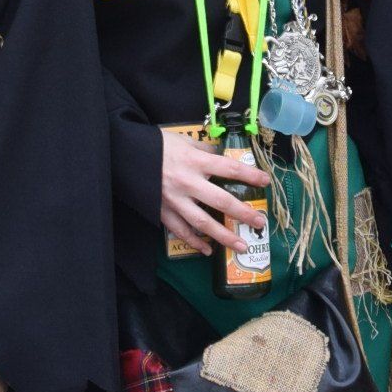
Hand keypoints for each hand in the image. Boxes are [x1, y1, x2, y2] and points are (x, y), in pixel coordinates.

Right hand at [159, 128, 269, 252]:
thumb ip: (203, 151)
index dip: (249, 175)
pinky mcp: (162, 211)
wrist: (126, 155)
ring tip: (241, 246)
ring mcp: (175, 200)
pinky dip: (194, 242)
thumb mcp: (183, 141)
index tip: (266, 181)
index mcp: (195, 161)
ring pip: (203, 223)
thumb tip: (220, 156)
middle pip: (221, 201)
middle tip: (259, 223)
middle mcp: (188, 182)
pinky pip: (180, 231)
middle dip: (243, 213)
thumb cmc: (156, 145)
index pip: (229, 168)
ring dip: (224, 236)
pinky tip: (207, 250)